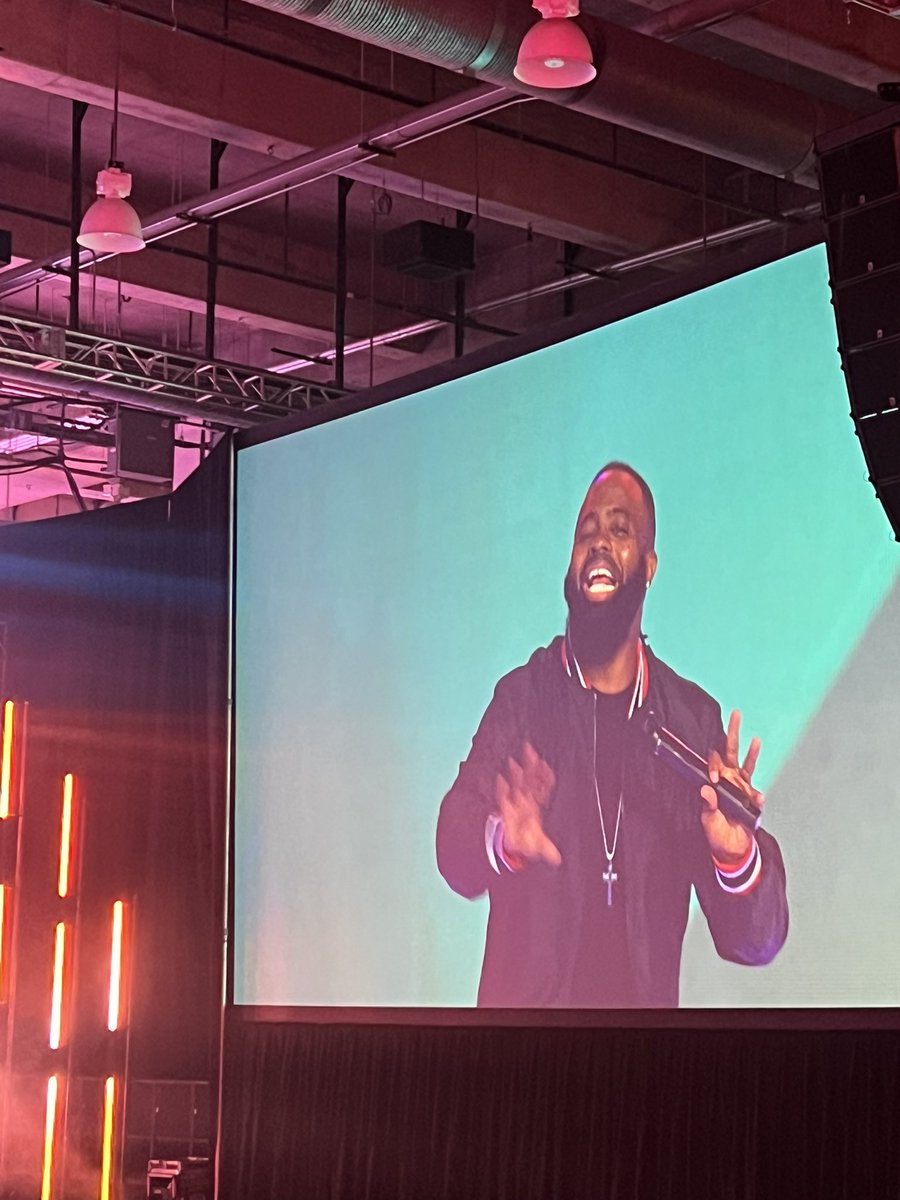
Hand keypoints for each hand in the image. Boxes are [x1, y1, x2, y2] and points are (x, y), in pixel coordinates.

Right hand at [495, 741, 560, 867]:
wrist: (514, 844)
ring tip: (514, 762)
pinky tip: (500, 780)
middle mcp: (526, 800)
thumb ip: (547, 849)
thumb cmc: (528, 837)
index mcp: (536, 804)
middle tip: (530, 750)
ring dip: (515, 774)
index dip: (544, 777)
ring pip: (515, 784)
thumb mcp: (540, 844)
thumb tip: (556, 859)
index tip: (545, 765)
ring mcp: (514, 802)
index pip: (542, 787)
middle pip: (529, 780)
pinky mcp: (504, 807)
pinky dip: (501, 789)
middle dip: (529, 766)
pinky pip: (502, 796)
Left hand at [700, 709, 764, 863]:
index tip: (713, 778)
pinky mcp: (750, 798)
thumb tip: (706, 789)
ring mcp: (738, 787)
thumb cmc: (716, 834)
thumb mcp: (708, 821)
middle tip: (735, 714)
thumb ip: (708, 806)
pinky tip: (759, 794)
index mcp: (712, 783)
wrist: (732, 848)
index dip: (713, 764)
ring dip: (750, 750)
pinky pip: (756, 787)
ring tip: (755, 737)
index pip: (712, 763)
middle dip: (732, 733)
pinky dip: (759, 789)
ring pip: (745, 764)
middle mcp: (725, 781)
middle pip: (729, 752)